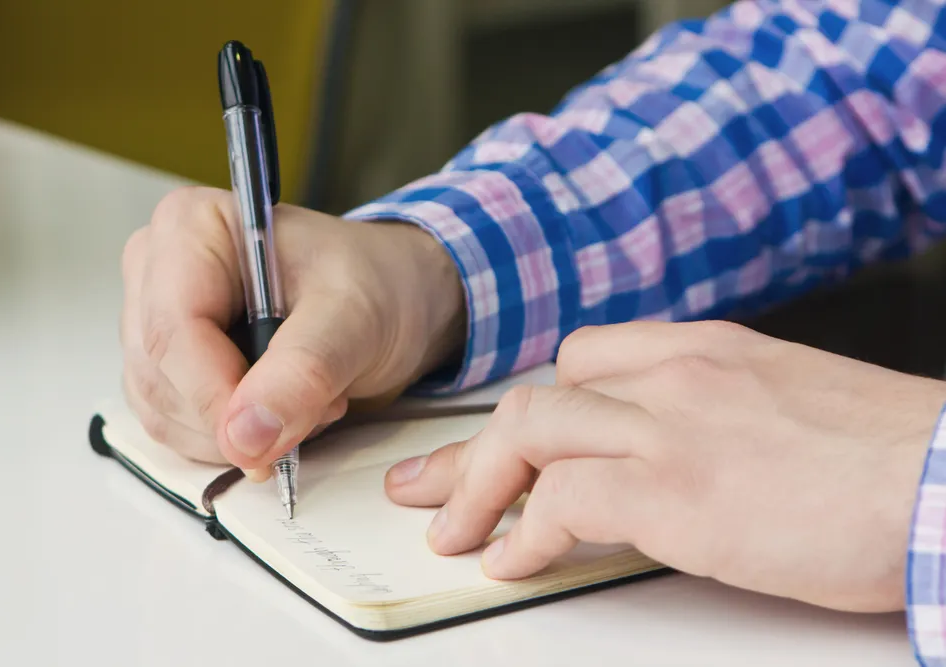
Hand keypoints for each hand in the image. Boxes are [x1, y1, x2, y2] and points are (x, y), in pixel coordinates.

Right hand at [120, 186, 463, 472]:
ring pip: (162, 411)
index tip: (264, 439)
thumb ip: (304, 370)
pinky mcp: (168, 366)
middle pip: (159, 374)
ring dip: (237, 433)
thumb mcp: (355, 319)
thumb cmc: (374, 284)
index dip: (212, 395)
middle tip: (317, 402)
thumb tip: (244, 433)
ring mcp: (155, 319)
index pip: (171, 329)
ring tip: (308, 399)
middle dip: (236, 414)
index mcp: (192, 226)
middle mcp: (158, 268)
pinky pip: (174, 427)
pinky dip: (230, 439)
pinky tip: (280, 412)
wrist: (390, 301)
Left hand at [384, 320, 945, 612]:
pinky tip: (515, 562)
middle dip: (475, 448)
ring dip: (479, 487)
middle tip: (429, 484)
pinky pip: (564, 499)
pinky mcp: (677, 490)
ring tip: (452, 532)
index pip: (585, 358)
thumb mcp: (790, 406)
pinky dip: (526, 532)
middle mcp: (678, 373)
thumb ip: (719, 414)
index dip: (536, 407)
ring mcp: (672, 426)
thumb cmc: (891, 456)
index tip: (506, 442)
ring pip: (530, 432)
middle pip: (540, 396)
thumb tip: (674, 458)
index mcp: (706, 349)